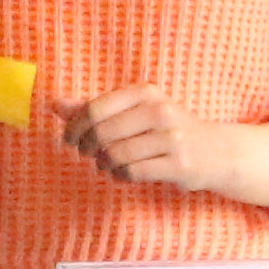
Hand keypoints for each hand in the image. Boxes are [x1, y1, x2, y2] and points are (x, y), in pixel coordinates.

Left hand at [57, 85, 241, 193]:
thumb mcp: (133, 111)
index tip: (68, 139)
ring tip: (108, 164)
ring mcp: (172, 138)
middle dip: (85, 147)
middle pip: (101, 133)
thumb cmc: (166, 129)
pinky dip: (120, 176)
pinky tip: (124, 173)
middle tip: (86, 154)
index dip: (73, 127)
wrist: (216, 151)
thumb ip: (94, 108)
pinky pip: (131, 173)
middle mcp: (160, 110)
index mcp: (145, 92)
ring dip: (103, 164)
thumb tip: (53, 104)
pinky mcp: (178, 165)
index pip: (94, 108)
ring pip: (114, 155)